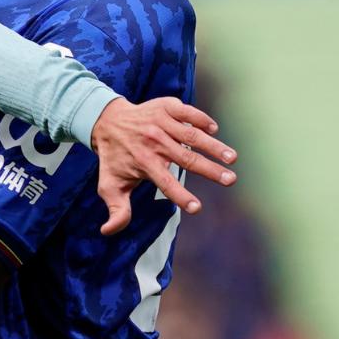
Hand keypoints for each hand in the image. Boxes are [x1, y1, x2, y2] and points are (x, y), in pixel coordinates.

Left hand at [91, 97, 235, 234]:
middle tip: (231, 180)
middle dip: (210, 170)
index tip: (196, 208)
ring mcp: (160, 122)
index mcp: (144, 162)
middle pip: (186, 158)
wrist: (107, 121)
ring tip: (232, 158)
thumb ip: (116, 209)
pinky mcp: (165, 107)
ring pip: (191, 135)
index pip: (165, 182)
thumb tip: (107, 231)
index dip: (180, 195)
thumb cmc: (114, 157)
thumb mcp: (110, 184)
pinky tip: (214, 130)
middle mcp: (154, 142)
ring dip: (213, 146)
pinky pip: (186, 112)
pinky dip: (201, 119)